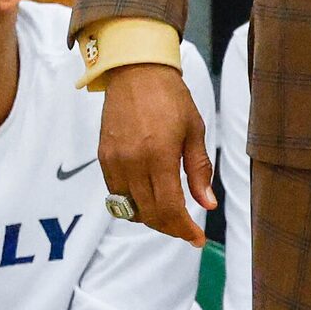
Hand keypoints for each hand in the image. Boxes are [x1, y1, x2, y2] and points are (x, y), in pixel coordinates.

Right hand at [97, 61, 215, 244]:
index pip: (170, 208)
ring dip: (150, 218)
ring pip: (130, 208)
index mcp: (159, 154)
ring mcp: (115, 160)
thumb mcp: (194, 131)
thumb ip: (198, 170)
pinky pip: (116, 193)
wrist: (136, 71)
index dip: (184, 229)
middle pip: (149, 214)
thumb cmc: (171, 97)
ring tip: (169, 213)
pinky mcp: (103, 157)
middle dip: (170, 227)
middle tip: (186, 227)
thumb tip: (207, 204)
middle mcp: (133, 161)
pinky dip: (133, 203)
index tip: (198, 238)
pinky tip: (148, 196)